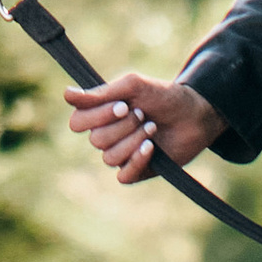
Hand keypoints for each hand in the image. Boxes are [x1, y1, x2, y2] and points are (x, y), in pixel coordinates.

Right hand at [64, 70, 224, 184]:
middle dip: (122, 126)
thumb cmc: (163, 96)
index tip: (122, 105)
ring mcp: (121, 154)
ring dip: (133, 140)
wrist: (195, 114)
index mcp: (100, 113)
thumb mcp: (133, 86)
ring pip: (109, 158)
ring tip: (152, 127)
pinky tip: (151, 148)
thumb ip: (101, 92)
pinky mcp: (136, 171)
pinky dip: (137, 160)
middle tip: (142, 114)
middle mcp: (106, 134)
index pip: (77, 122)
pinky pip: (123, 176)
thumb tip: (67, 95)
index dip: (97, 116)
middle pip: (95, 140)